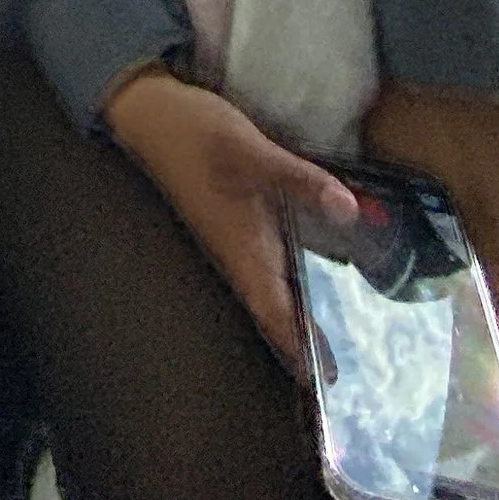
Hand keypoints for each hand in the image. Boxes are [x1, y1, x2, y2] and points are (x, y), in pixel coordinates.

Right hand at [102, 66, 357, 373]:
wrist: (149, 113)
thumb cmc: (196, 135)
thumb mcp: (250, 152)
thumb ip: (299, 180)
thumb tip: (349, 212)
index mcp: (241, 248)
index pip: (274, 314)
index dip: (299, 350)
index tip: (324, 386)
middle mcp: (237, 252)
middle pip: (274, 312)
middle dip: (303, 345)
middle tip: (338, 376)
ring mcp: (233, 238)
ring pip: (271, 292)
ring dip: (297, 318)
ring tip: (332, 342)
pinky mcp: (234, 221)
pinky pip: (268, 267)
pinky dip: (290, 284)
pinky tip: (310, 280)